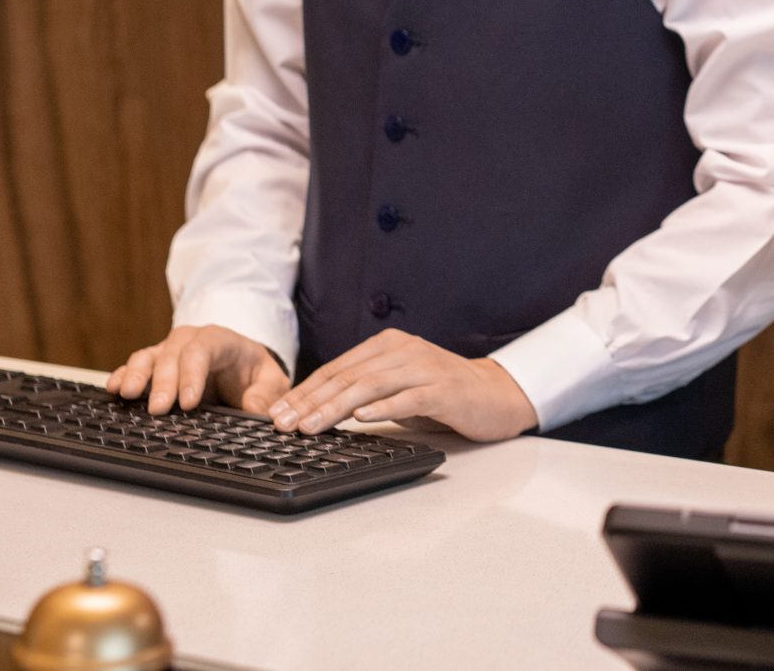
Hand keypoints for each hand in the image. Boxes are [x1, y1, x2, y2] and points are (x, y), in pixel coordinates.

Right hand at [105, 324, 288, 415]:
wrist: (243, 368)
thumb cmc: (256, 374)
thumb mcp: (272, 383)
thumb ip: (266, 395)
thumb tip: (255, 411)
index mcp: (222, 341)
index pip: (204, 350)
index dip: (193, 374)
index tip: (189, 403)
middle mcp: (191, 341)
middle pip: (173, 355)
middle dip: (164, 382)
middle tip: (158, 409)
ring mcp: (170, 352)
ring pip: (149, 356)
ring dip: (137, 375)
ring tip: (126, 394)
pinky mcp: (155, 366)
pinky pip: (135, 367)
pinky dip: (123, 375)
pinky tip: (113, 389)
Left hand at [267, 330, 537, 441]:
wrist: (497, 395)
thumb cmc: (442, 394)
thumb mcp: (398, 388)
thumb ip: (365, 392)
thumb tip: (315, 412)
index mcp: (388, 346)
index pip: (337, 369)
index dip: (304, 392)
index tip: (276, 414)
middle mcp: (404, 350)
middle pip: (348, 376)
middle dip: (310, 401)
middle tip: (283, 424)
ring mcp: (425, 367)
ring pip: (371, 386)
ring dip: (335, 407)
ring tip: (310, 426)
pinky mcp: (444, 389)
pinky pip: (408, 397)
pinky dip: (382, 408)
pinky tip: (361, 419)